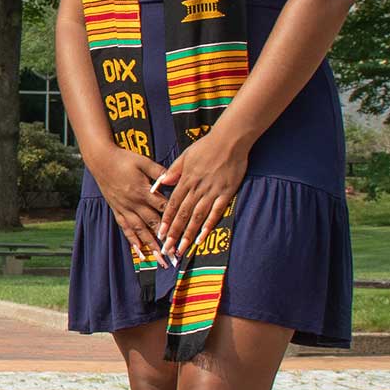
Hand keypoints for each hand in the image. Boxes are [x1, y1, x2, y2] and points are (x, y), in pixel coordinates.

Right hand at [89, 143, 169, 261]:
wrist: (100, 160)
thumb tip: (175, 180)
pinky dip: (133, 242)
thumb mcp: (143, 161)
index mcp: (142, 190)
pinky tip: (140, 253)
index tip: (184, 232)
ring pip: (140, 231)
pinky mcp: (117, 210)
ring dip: (151, 247)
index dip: (174, 220)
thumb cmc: (124, 158)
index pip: (162, 208)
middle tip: (176, 256)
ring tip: (160, 260)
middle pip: (153, 225)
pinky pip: (126, 229)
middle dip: (165, 241)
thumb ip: (159, 172)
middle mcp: (134, 203)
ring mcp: (124, 209)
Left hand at [155, 128, 252, 261]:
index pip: (172, 204)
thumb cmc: (207, 146)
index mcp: (186, 180)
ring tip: (182, 249)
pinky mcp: (226, 193)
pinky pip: (216, 213)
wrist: (230, 140)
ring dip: (188, 234)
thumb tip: (159, 184)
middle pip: (182, 215)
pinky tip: (201, 238)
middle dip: (174, 233)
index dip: (165, 221)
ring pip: (197, 217)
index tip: (160, 234)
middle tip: (167, 249)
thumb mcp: (185, 156)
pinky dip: (208, 226)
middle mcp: (197, 188)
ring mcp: (212, 192)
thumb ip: (173, 172)